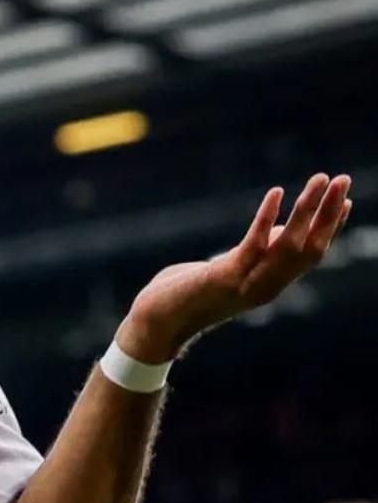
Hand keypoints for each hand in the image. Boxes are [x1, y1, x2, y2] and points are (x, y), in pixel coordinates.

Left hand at [116, 173, 352, 363]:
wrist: (156, 324)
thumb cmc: (186, 294)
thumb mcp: (228, 270)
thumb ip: (254, 253)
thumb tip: (280, 230)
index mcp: (269, 286)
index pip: (311, 255)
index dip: (330, 228)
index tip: (345, 200)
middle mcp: (266, 287)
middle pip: (310, 247)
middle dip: (329, 212)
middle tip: (344, 178)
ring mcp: (248, 284)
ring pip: (289, 244)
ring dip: (308, 210)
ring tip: (320, 178)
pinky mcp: (225, 277)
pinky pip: (253, 245)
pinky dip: (266, 218)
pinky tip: (276, 192)